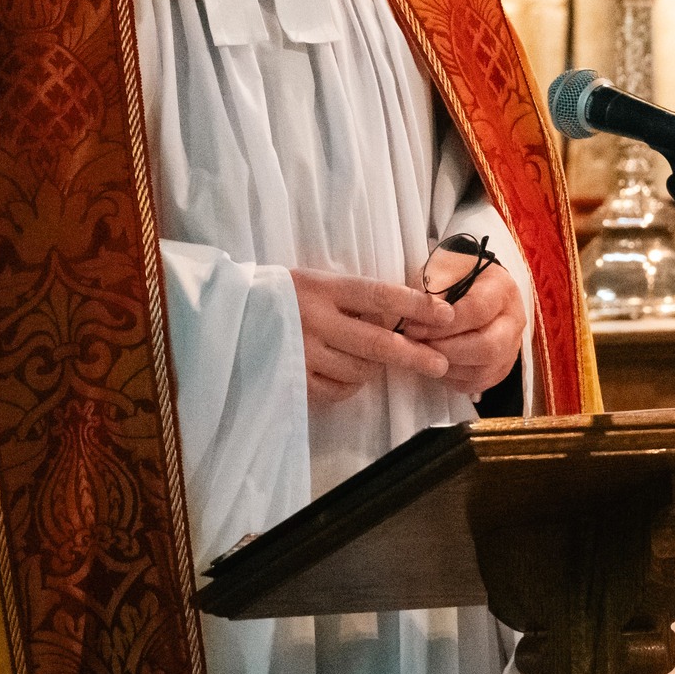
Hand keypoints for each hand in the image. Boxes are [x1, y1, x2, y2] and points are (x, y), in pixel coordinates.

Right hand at [289, 268, 453, 404]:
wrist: (230, 315)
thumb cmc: (283, 296)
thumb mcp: (315, 282)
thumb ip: (352, 299)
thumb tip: (402, 317)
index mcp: (322, 288)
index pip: (378, 295)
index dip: (414, 305)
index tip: (444, 313)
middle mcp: (314, 320)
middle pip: (376, 342)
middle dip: (414, 355)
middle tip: (440, 364)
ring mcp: (302, 353)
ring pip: (360, 371)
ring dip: (373, 368)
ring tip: (367, 358)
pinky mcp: (292, 379)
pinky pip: (338, 391)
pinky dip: (350, 385)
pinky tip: (344, 372)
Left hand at [398, 263, 524, 395]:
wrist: (470, 280)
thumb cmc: (453, 273)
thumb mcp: (439, 269)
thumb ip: (430, 292)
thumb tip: (420, 322)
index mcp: (501, 289)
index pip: (477, 311)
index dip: (444, 325)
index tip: (414, 328)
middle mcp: (514, 319)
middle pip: (488, 347)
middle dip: (447, 351)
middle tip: (418, 346)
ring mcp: (512, 345)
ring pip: (485, 369)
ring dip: (448, 368)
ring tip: (423, 356)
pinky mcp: (502, 365)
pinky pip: (481, 382)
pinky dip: (455, 380)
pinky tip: (436, 366)